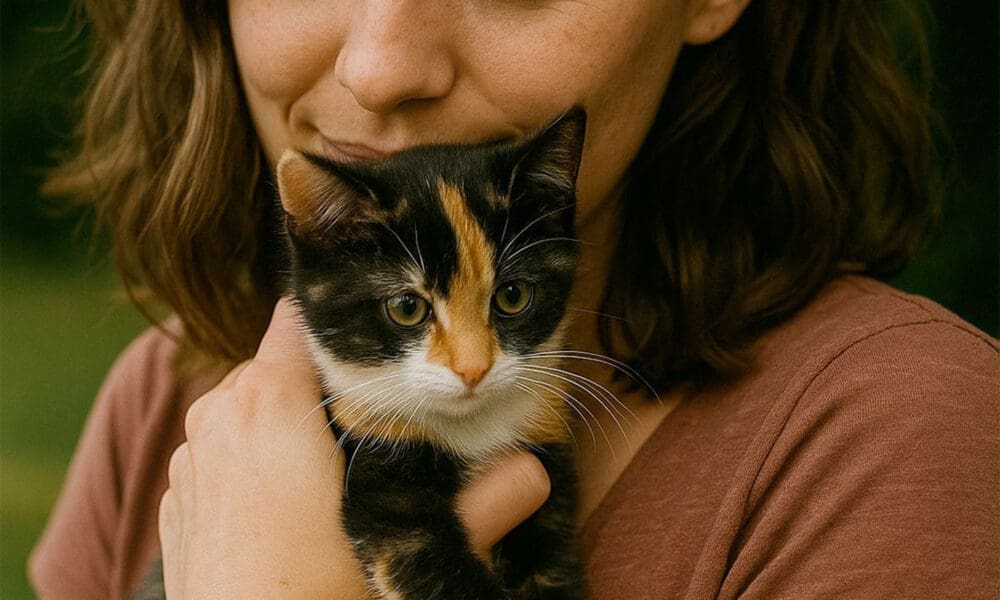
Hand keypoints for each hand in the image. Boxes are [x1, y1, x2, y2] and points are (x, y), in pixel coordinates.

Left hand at [158, 298, 550, 598]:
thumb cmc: (310, 599)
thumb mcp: (398, 554)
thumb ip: (478, 507)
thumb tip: (536, 472)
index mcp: (268, 401)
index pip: (300, 318)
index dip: (343, 335)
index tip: (379, 365)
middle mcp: (219, 411)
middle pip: (282, 364)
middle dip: (327, 388)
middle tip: (374, 433)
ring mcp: (191, 453)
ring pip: (252, 406)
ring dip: (290, 426)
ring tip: (333, 478)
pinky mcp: (178, 492)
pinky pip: (225, 448)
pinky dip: (255, 461)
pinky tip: (288, 512)